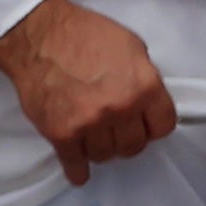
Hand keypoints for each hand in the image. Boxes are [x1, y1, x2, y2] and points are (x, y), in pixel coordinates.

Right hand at [0, 0, 177, 184]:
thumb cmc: (87, 34)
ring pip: (106, 156)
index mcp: (144, 86)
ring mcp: (90, 124)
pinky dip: (78, 170)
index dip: (154, 125)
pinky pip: (75, 164)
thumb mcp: (132, 48)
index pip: (164, 125)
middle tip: (118, 130)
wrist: (42, 37)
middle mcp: (121, 109)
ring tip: (96, 137)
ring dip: (102, 149)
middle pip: (135, 145)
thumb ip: (144, 78)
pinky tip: (80, 171)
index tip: (146, 124)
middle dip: (128, 138)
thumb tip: (147, 101)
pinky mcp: (61, 134)